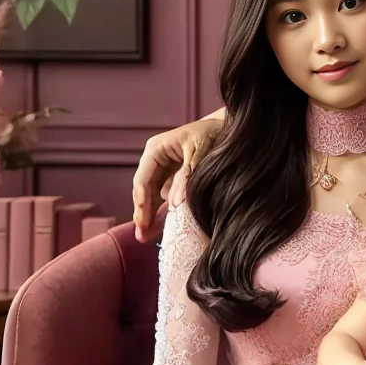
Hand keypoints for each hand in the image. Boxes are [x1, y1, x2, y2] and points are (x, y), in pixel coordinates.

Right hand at [131, 118, 222, 241]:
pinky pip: (162, 197)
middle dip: (142, 212)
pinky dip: (160, 211)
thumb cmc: (211, 134)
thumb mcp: (200, 150)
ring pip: (151, 196)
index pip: (143, 178)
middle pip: (143, 190)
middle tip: (141, 235)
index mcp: (155, 149)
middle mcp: (154, 160)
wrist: (225, 128)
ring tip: (144, 237)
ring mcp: (162, 170)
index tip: (143, 220)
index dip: (142, 200)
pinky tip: (156, 228)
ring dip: (148, 215)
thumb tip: (175, 203)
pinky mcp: (171, 178)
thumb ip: (188, 174)